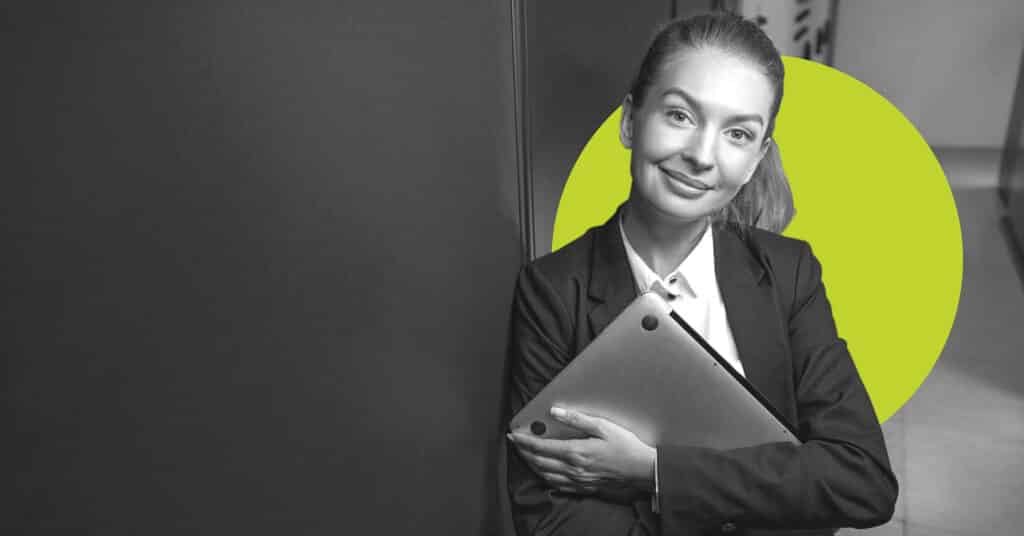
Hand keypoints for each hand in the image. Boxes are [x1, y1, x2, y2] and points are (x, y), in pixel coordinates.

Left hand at [507, 407, 655, 499]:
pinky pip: (557, 485)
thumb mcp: (602, 426)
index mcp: (575, 452)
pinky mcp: (584, 487)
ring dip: (531, 465)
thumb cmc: (625, 446)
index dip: (524, 440)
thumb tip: (554, 411)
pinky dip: (545, 477)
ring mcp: (577, 480)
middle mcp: (572, 468)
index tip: (513, 434)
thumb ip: (576, 418)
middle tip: (515, 443)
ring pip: (545, 474)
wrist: (642, 470)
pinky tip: (543, 472)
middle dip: (523, 452)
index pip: (541, 446)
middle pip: (538, 462)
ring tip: (525, 455)